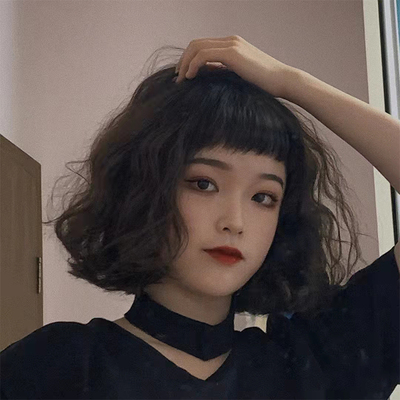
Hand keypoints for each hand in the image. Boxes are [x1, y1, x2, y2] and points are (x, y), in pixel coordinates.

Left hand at [175, 35, 295, 97]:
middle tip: (178, 78)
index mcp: (232, 45)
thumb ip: (224, 71)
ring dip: (185, 63)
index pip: (202, 46)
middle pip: (196, 43)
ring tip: (182, 80)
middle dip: (183, 60)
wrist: (282, 81)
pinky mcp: (232, 53)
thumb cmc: (264, 84)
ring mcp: (231, 45)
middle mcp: (230, 41)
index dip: (189, 59)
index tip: (184, 75)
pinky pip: (203, 55)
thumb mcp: (240, 76)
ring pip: (197, 47)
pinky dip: (193, 65)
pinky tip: (191, 77)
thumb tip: (207, 75)